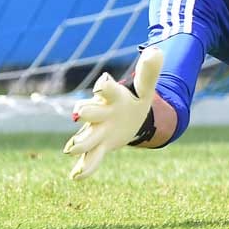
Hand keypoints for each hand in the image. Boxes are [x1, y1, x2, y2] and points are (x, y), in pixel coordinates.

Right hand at [62, 47, 162, 179]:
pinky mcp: (100, 146)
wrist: (127, 117)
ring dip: (79, 143)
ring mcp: (98, 131)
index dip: (105, 85)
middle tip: (80, 112)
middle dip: (86, 111)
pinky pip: (90, 158)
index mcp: (111, 96)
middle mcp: (100, 113)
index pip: (107, 88)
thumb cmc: (133, 99)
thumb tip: (157, 52)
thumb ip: (149, 72)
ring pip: (86, 137)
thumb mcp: (144, 87)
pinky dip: (84, 167)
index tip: (103, 82)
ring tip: (71, 150)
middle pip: (90, 111)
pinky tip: (76, 177)